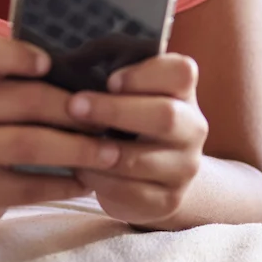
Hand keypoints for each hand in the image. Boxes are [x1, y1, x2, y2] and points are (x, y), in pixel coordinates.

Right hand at [0, 33, 122, 229]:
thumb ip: (32, 78)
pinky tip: (87, 182)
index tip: (49, 63)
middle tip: (109, 120)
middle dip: (74, 111)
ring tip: (110, 155)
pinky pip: (26, 186)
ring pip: (28, 144)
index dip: (15, 54)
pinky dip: (63, 184)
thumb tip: (100, 76)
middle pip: (24, 100)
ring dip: (77, 149)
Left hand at [64, 53, 208, 226]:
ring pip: (141, 159)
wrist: (158, 174)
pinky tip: (81, 169)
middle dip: (114, 110)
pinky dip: (99, 181)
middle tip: (75, 106)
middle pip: (166, 115)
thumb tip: (69, 61)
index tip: (110, 80)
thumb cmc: (129, 120)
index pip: (182, 72)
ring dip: (99, 150)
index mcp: (184, 93)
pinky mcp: (167, 201)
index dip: (145, 74)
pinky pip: (130, 192)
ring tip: (68, 142)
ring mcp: (184, 168)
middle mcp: (193, 128)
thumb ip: (113, 75)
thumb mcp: (129, 92)